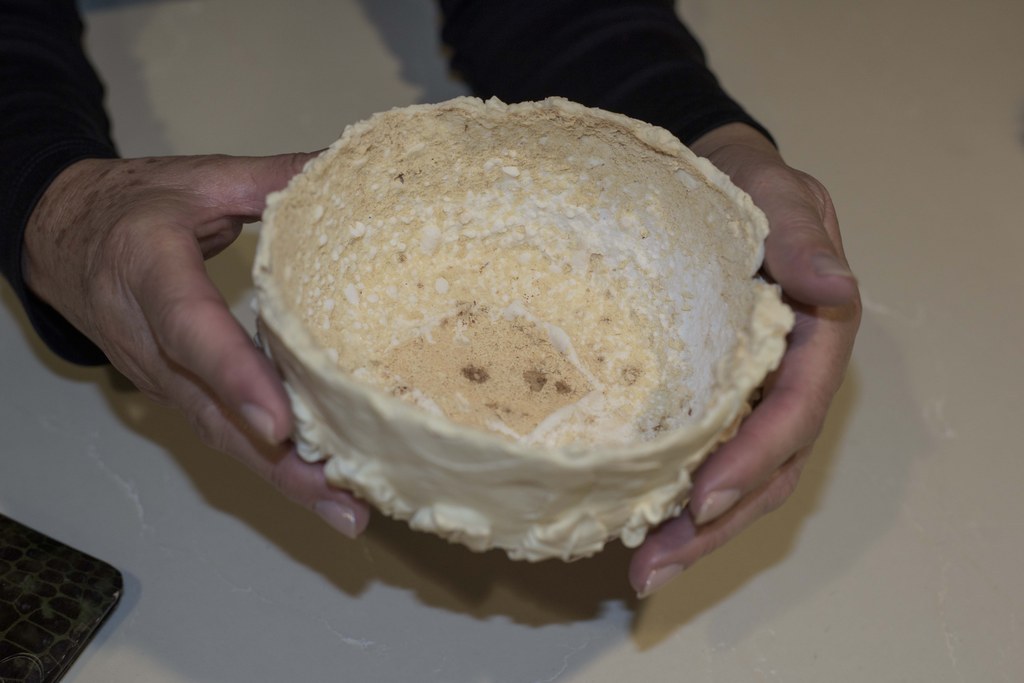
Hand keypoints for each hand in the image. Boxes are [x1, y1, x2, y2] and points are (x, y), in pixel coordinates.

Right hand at [23, 155, 369, 537]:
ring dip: (280, 481)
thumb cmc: (131, 206)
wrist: (61, 236)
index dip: (233, 378)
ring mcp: (160, 376)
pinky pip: (222, 433)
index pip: (190, 332)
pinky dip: (268, 466)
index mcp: (149, 271)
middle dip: (276, 464)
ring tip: (344, 512)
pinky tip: (319, 488)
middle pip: (211, 412)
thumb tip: (340, 166)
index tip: (279, 424)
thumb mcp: (198, 178)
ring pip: (219, 435)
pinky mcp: (176, 392)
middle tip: (341, 500)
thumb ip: (269, 176)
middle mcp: (151, 339)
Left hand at [629, 124, 861, 596]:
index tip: (699, 500)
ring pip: (740, 481)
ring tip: (644, 573)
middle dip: (716, 526)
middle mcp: (788, 383)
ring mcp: (752, 398)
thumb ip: (805, 241)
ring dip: (695, 533)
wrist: (715, 182)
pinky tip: (636, 527)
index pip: (791, 416)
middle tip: (656, 569)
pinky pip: (708, 460)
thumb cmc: (748, 187)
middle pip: (768, 472)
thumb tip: (841, 290)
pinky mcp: (715, 401)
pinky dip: (677, 500)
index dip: (751, 461)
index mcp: (814, 343)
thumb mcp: (779, 198)